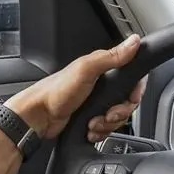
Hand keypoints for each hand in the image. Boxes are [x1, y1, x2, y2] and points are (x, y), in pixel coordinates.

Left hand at [7, 35, 146, 142]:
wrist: (38, 118)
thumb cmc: (56, 92)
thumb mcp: (86, 70)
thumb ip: (112, 57)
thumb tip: (134, 42)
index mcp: (102, 70)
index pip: (132, 78)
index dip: (136, 91)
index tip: (131, 99)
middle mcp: (101, 86)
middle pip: (127, 102)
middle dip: (120, 113)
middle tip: (107, 114)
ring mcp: (96, 104)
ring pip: (117, 118)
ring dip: (108, 124)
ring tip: (93, 123)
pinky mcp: (91, 119)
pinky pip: (107, 129)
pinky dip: (100, 132)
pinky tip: (90, 129)